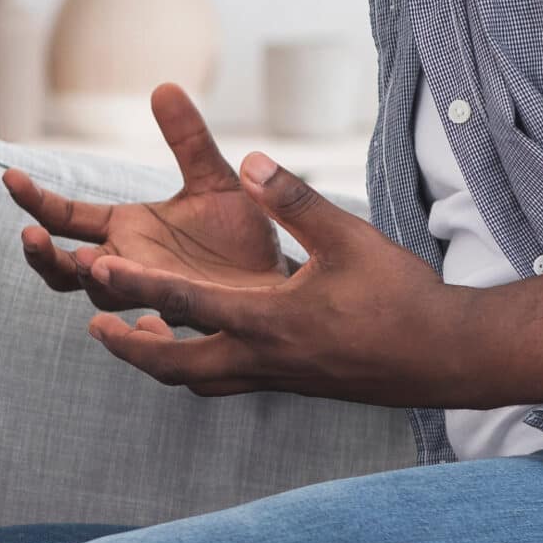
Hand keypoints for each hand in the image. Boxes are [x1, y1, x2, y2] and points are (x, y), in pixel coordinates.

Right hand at [9, 84, 290, 313]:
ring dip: (90, 278)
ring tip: (89, 260)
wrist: (279, 279)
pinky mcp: (181, 315)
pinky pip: (152, 326)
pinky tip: (148, 320)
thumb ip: (188, 139)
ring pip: (101, 293)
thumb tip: (164, 85)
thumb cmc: (241, 234)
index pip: (66, 215)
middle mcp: (126, 263)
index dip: (35, 199)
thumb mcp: (213, 179)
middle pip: (62, 267)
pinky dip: (143, 325)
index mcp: (124, 229)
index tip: (9, 176)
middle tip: (29, 235)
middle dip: (42, 254)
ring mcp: (149, 292)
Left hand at [82, 152, 471, 404]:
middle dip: (131, 348)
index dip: (136, 285)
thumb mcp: (348, 238)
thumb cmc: (402, 296)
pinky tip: (200, 347)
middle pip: (176, 365)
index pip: (186, 303)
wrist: (447, 358)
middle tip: (95, 326)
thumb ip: (293, 199)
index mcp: (269, 322)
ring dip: (162, 363)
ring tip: (134, 338)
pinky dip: (200, 369)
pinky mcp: (293, 383)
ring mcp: (277, 377)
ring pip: (200, 382)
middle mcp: (263, 358)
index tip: (97, 270)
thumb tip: (250, 159)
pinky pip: (229, 382)